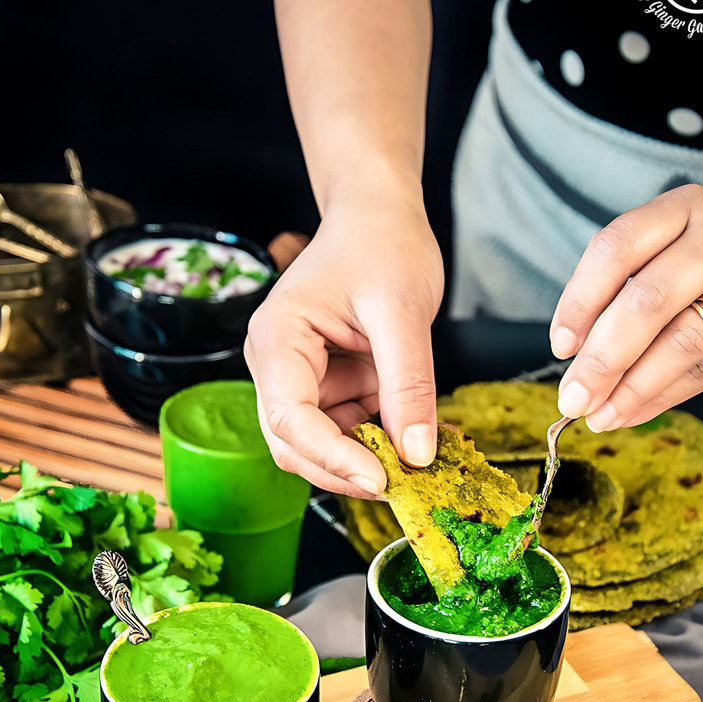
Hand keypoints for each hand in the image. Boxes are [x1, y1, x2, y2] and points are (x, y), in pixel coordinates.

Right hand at [244, 184, 443, 495]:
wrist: (379, 216)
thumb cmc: (380, 243)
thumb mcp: (402, 311)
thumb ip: (408, 384)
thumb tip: (417, 453)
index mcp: (278, 340)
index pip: (290, 419)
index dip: (332, 458)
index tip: (381, 480)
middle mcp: (279, 367)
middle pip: (297, 446)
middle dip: (349, 470)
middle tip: (407, 485)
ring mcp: (305, 382)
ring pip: (326, 448)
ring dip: (373, 461)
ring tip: (424, 458)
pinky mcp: (333, 388)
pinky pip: (353, 432)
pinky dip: (387, 443)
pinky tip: (423, 438)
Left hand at [549, 185, 702, 429]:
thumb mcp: (674, 261)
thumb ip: (624, 307)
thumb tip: (577, 374)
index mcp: (680, 210)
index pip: (616, 247)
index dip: (580, 299)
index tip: (561, 344)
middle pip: (647, 299)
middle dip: (601, 357)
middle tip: (572, 396)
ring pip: (679, 338)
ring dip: (630, 386)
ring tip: (598, 414)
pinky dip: (660, 395)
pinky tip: (629, 412)